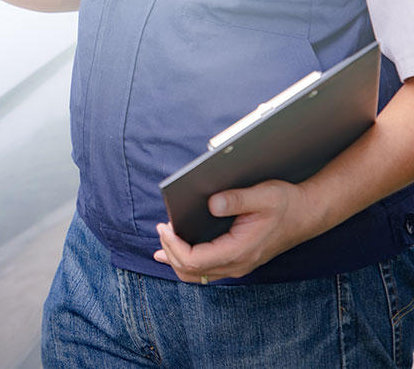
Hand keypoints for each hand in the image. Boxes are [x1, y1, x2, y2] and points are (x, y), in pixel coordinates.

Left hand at [153, 179, 317, 281]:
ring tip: (162, 243)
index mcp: (239, 251)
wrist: (308, 213)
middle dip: (170, 251)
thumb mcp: (263, 194)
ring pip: (197, 275)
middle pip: (191, 271)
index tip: (164, 226)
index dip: (173, 245)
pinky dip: (187, 262)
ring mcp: (238, 265)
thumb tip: (211, 203)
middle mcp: (237, 264)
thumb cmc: (286, 203)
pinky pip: (206, 270)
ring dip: (176, 260)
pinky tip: (176, 252)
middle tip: (161, 228)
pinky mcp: (238, 261)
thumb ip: (236, 199)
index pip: (195, 260)